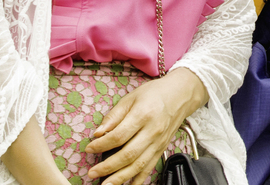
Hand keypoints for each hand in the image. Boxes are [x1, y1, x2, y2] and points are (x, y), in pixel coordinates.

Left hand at [85, 68, 206, 184]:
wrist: (180, 95)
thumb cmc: (154, 94)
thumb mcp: (131, 98)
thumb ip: (114, 116)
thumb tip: (98, 133)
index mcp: (143, 115)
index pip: (119, 135)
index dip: (101, 145)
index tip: (89, 149)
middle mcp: (153, 131)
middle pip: (129, 154)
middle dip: (108, 167)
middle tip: (92, 173)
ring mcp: (159, 142)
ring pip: (139, 165)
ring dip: (121, 178)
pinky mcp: (162, 149)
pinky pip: (149, 168)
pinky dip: (138, 179)